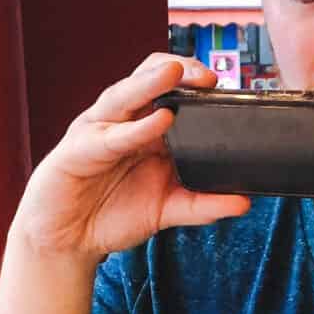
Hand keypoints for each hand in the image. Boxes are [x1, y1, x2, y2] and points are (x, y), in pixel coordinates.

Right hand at [12, 54, 249, 260]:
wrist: (68, 241)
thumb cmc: (112, 214)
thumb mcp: (167, 211)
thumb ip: (203, 205)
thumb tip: (244, 203)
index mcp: (146, 128)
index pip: (173, 89)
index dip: (197, 82)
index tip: (229, 89)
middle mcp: (124, 121)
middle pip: (150, 79)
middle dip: (180, 72)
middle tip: (209, 77)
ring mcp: (99, 130)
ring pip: (125, 94)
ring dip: (151, 82)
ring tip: (177, 73)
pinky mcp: (78, 150)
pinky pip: (108, 135)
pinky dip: (134, 128)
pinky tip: (159, 121)